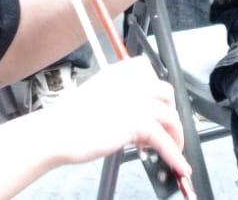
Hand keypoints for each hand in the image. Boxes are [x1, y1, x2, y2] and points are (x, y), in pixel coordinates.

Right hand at [44, 57, 188, 177]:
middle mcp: (133, 82)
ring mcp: (137, 101)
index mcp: (121, 72)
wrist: (58, 130)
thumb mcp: (99, 94)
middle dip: (169, 112)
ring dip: (176, 136)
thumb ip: (120, 97)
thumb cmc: (70, 117)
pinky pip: (165, 141)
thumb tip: (138, 117)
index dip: (156, 92)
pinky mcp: (138, 123)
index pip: (150, 72)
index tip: (155, 105)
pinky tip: (179, 166)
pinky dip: (175, 156)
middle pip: (166, 94)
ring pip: (171, 117)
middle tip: (165, 128)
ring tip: (173, 150)